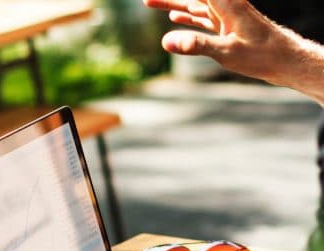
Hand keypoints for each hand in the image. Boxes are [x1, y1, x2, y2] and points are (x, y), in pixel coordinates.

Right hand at [142, 0, 290, 83]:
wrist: (285, 60)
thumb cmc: (260, 55)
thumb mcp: (226, 52)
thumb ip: (195, 45)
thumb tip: (165, 41)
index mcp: (225, 3)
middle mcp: (224, 4)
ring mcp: (224, 15)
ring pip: (193, 5)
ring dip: (172, 4)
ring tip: (150, 3)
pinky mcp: (225, 27)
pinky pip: (200, 17)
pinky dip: (186, 16)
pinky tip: (174, 17)